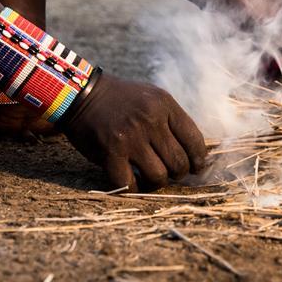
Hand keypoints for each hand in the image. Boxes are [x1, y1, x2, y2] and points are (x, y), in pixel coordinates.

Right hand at [61, 73, 207, 190]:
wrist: (82, 94)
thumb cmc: (122, 99)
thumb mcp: (153, 98)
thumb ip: (172, 121)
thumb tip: (196, 153)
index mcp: (164, 105)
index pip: (194, 140)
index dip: (199, 160)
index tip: (196, 168)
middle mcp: (150, 120)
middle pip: (179, 162)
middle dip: (178, 174)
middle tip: (171, 174)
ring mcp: (130, 137)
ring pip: (158, 176)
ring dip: (156, 182)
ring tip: (151, 178)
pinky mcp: (111, 152)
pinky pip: (130, 183)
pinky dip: (133, 188)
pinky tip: (132, 182)